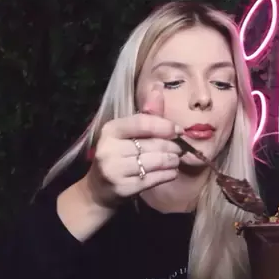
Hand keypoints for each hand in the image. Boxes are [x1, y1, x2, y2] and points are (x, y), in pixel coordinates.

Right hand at [85, 84, 182, 207]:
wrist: (98, 189)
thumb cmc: (117, 155)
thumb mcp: (126, 134)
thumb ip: (145, 115)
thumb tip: (158, 89)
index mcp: (110, 129)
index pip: (142, 122)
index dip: (164, 125)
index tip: (179, 130)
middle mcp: (109, 148)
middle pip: (151, 144)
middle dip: (171, 146)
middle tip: (180, 149)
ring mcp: (114, 170)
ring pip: (154, 162)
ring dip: (171, 161)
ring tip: (176, 160)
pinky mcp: (122, 188)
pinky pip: (153, 179)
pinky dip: (167, 175)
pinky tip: (171, 172)